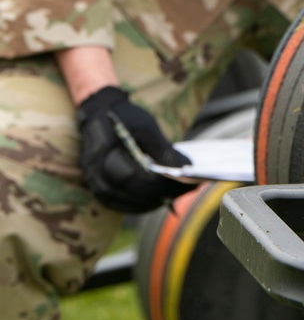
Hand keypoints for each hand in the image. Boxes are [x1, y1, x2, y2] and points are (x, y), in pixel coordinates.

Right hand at [76, 85, 193, 212]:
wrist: (98, 114)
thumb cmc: (124, 118)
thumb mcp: (146, 126)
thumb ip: (164, 150)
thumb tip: (187, 168)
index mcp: (106, 157)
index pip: (137, 179)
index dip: (164, 184)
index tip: (190, 182)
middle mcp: (98, 178)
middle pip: (136, 195)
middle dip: (166, 193)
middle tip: (190, 187)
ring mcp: (98, 188)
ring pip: (132, 205)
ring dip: (158, 200)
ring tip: (181, 191)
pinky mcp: (103, 193)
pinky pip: (126, 205)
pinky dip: (146, 203)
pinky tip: (163, 195)